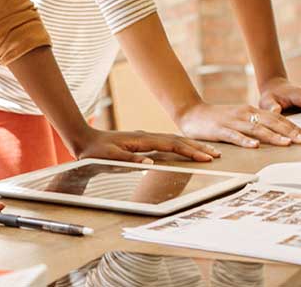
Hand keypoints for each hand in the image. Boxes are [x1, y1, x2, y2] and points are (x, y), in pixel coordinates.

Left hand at [74, 128, 220, 162]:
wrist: (84, 139)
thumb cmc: (95, 151)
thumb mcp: (110, 157)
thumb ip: (130, 160)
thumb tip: (149, 163)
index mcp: (142, 140)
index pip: (171, 145)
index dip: (189, 151)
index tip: (205, 158)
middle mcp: (146, 136)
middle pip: (177, 140)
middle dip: (197, 148)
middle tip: (216, 155)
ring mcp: (145, 138)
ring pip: (173, 140)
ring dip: (190, 146)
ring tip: (207, 152)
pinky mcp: (142, 142)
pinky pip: (166, 142)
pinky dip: (179, 145)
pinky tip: (185, 149)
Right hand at [178, 101, 300, 147]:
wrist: (191, 112)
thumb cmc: (215, 118)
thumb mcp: (237, 117)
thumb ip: (253, 123)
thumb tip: (272, 132)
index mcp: (249, 111)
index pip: (275, 118)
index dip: (291, 126)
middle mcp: (244, 114)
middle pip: (271, 122)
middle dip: (289, 131)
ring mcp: (232, 121)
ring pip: (256, 129)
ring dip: (273, 136)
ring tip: (287, 143)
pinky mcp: (220, 129)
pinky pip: (235, 136)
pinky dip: (246, 141)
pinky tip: (255, 146)